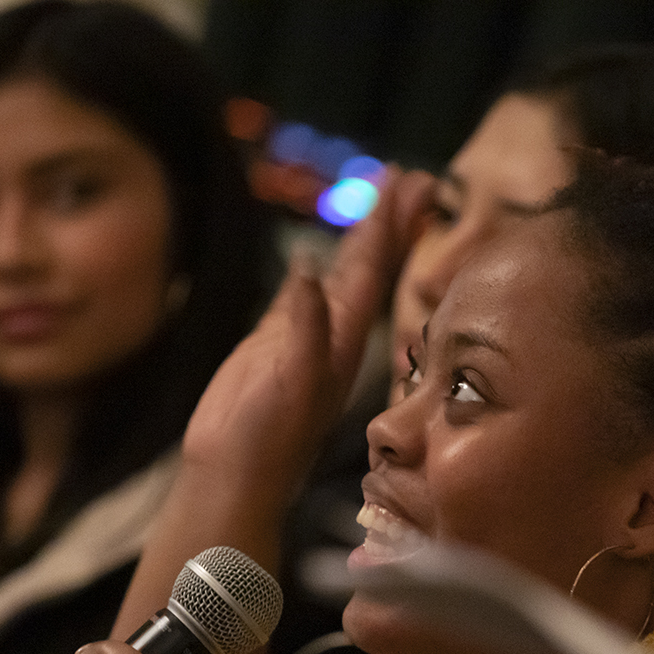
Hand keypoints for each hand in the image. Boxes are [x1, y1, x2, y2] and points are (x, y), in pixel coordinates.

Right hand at [179, 168, 434, 498]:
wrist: (238, 476)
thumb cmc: (268, 437)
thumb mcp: (291, 379)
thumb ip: (302, 327)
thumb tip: (307, 268)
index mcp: (343, 336)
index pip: (375, 268)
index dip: (392, 224)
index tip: (415, 183)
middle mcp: (333, 333)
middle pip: (368, 265)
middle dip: (389, 222)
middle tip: (413, 177)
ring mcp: (305, 338)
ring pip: (340, 277)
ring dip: (359, 241)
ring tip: (376, 205)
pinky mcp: (274, 346)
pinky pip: (303, 297)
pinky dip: (314, 273)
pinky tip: (316, 259)